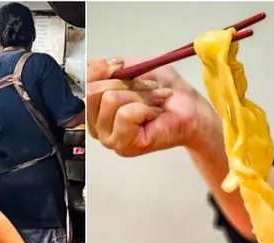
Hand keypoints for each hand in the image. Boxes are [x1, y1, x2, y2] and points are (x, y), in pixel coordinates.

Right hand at [87, 58, 222, 156]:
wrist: (190, 108)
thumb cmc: (165, 91)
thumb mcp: (135, 67)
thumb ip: (108, 66)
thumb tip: (92, 64)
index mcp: (96, 106)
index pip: (83, 82)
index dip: (101, 69)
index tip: (121, 65)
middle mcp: (97, 125)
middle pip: (94, 91)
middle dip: (125, 84)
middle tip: (146, 90)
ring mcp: (109, 138)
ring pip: (110, 100)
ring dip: (139, 96)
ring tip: (153, 103)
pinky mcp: (123, 146)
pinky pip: (125, 115)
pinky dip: (143, 109)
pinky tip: (152, 115)